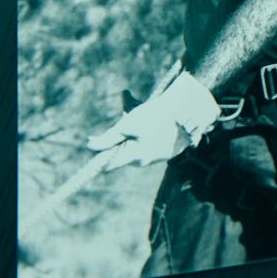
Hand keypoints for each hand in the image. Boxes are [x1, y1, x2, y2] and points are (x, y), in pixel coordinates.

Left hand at [86, 71, 220, 170]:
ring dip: (138, 138)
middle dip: (123, 141)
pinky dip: (152, 136)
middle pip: (125, 155)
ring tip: (147, 119)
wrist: (187, 111)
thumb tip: (89, 146)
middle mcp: (146, 161)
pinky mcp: (171, 150)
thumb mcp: (128, 125)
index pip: (109, 166)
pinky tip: (158, 123)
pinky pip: (154, 146)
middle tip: (128, 121)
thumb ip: (108, 138)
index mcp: (134, 157)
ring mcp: (160, 157)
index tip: (96, 145)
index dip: (100, 157)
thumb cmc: (154, 117)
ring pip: (140, 150)